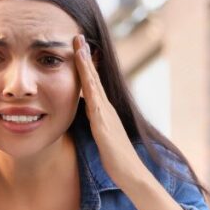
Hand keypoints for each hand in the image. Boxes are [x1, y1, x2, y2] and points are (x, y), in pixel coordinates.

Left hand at [73, 34, 188, 209]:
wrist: (132, 173)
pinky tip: (81, 70)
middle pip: (94, 77)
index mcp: (104, 113)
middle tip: (77, 36)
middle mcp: (106, 108)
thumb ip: (95, 128)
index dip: (85, 68)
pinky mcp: (103, 120)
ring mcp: (105, 112)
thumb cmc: (117, 161)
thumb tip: (87, 122)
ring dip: (86, 62)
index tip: (78, 50)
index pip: (92, 85)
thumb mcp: (102, 139)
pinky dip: (87, 80)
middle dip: (85, 56)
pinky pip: (93, 95)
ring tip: (78, 43)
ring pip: (94, 82)